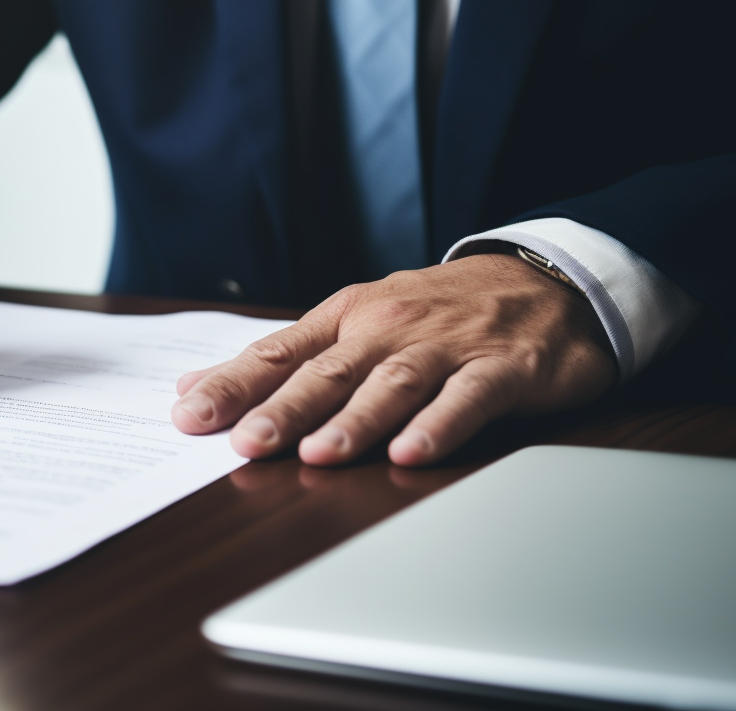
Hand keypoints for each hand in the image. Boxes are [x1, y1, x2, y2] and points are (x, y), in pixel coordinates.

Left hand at [170, 254, 617, 465]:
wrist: (545, 282)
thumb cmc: (437, 311)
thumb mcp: (355, 320)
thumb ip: (280, 359)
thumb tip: (194, 387)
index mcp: (346, 318)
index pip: (278, 354)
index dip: (233, 385)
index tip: (189, 415)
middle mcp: (389, 329)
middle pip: (329, 373)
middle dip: (284, 408)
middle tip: (246, 442)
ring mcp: (446, 347)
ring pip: (393, 385)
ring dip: (356, 421)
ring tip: (320, 453)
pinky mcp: (502, 369)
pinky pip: (468, 398)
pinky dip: (440, 424)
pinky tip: (413, 451)